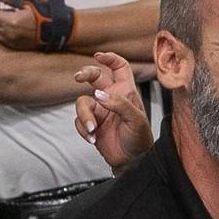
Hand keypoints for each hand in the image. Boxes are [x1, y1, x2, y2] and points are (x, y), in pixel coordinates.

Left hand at [0, 0, 42, 50]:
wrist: (57, 30)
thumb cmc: (46, 15)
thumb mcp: (28, 1)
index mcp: (11, 21)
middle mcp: (9, 33)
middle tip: (3, 10)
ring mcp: (11, 41)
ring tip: (10, 18)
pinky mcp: (15, 46)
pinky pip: (1, 38)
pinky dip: (2, 31)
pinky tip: (14, 26)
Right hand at [75, 51, 152, 168]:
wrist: (131, 161)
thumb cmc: (140, 139)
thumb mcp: (136, 120)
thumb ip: (120, 104)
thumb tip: (99, 94)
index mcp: (126, 91)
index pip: (119, 68)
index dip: (110, 58)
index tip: (99, 56)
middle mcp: (111, 97)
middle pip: (95, 76)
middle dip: (85, 73)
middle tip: (78, 77)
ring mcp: (99, 110)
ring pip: (82, 102)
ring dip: (84, 116)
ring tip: (93, 129)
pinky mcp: (91, 124)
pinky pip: (79, 121)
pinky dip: (83, 129)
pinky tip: (93, 138)